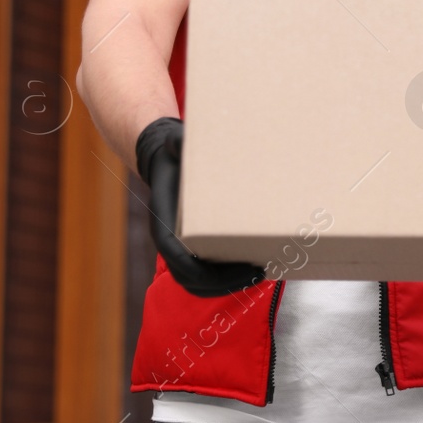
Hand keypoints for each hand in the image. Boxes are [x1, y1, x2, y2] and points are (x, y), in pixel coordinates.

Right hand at [135, 117, 267, 297]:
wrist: (167, 161)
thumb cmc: (176, 154)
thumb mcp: (177, 144)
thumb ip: (178, 142)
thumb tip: (180, 136)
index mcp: (163, 223)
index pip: (178, 260)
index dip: (207, 271)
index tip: (237, 267)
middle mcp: (169, 242)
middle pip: (191, 280)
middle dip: (225, 283)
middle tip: (258, 272)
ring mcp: (179, 249)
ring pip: (197, 284)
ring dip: (227, 286)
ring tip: (258, 275)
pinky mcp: (192, 248)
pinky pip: (204, 276)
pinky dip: (225, 281)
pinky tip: (250, 269)